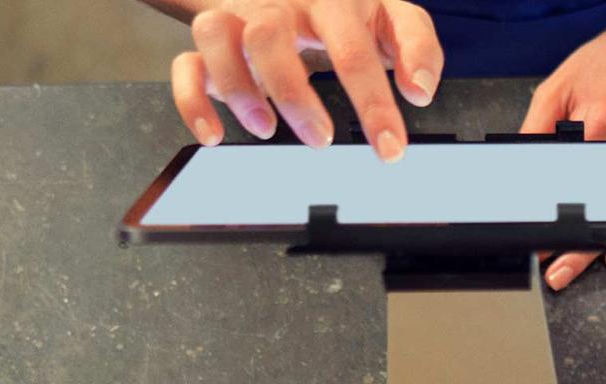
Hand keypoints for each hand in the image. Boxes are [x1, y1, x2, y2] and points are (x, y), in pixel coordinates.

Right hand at [169, 0, 442, 159]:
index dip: (373, 102)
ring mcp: (241, 18)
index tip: (389, 148)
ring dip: (238, 87)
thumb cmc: (349, 11)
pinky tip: (215, 135)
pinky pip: (186, 63)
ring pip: (216, 35)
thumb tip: (420, 90)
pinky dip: (193, 101)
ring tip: (266, 129)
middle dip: (294, 95)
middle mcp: (280, 5)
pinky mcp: (213, 41)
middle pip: (269, 36)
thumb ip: (418, 47)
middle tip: (322, 140)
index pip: (353, 50)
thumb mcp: (393, 18)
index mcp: (333, 1)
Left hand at [524, 0, 605, 289]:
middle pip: (602, 208)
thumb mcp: (559, 85)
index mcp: (600, 122)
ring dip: (605, 246)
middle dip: (578, 248)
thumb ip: (536, 127)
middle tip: (557, 272)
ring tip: (584, 267)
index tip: (539, 243)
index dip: (553, 219)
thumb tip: (520, 167)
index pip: (571, 185)